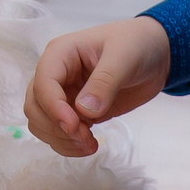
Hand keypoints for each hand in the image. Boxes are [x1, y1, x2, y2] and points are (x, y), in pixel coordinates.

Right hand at [24, 17, 171, 155]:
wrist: (154, 55)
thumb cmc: (137, 45)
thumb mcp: (124, 57)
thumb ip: (105, 82)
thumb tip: (84, 111)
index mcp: (61, 54)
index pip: (42, 84)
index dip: (54, 108)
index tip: (75, 127)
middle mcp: (56, 75)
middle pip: (34, 107)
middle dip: (56, 127)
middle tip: (86, 137)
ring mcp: (63, 95)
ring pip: (40, 123)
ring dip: (60, 140)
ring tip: (90, 143)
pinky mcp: (74, 113)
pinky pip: (57, 133)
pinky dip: (68, 145)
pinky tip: (90, 145)